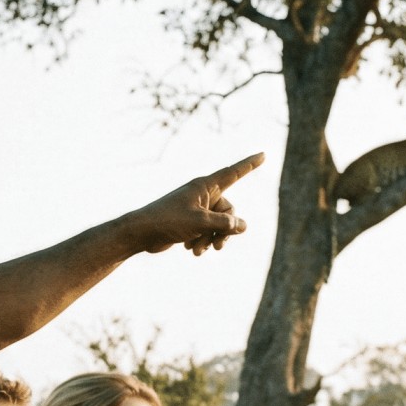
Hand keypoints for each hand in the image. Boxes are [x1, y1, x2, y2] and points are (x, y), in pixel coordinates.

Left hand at [124, 153, 263, 256]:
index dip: (249, 165)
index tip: (263, 154)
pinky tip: (190, 249)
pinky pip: (206, 232)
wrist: (142, 233)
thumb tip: (243, 226)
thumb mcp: (200, 222)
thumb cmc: (168, 221)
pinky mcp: (190, 222)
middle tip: (218, 245)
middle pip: (229, 211)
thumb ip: (224, 224)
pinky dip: (202, 241)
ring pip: (218, 225)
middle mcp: (202, 195)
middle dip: (225, 230)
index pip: (233, 173)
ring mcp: (196, 209)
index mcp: (205, 186)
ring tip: (199, 250)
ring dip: (211, 239)